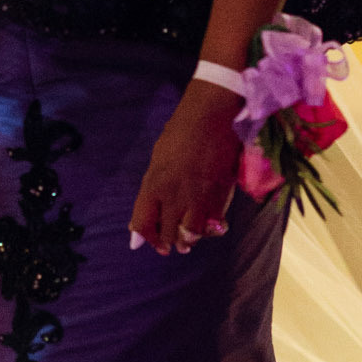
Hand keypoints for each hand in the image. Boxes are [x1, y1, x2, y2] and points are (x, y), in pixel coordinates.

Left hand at [129, 81, 239, 256]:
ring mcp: (198, 198)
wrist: (211, 116)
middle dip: (168, 242)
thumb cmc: (180, 132)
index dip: (146, 237)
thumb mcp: (157, 159)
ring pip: (191, 234)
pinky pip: (214, 225)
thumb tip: (141, 219)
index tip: (150, 242)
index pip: (144, 223)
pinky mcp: (221, 196)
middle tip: (172, 245)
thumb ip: (151, 190)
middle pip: (168, 233)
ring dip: (189, 240)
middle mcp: (174, 196)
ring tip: (189, 240)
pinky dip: (210, 230)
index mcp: (154, 184)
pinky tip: (209, 228)